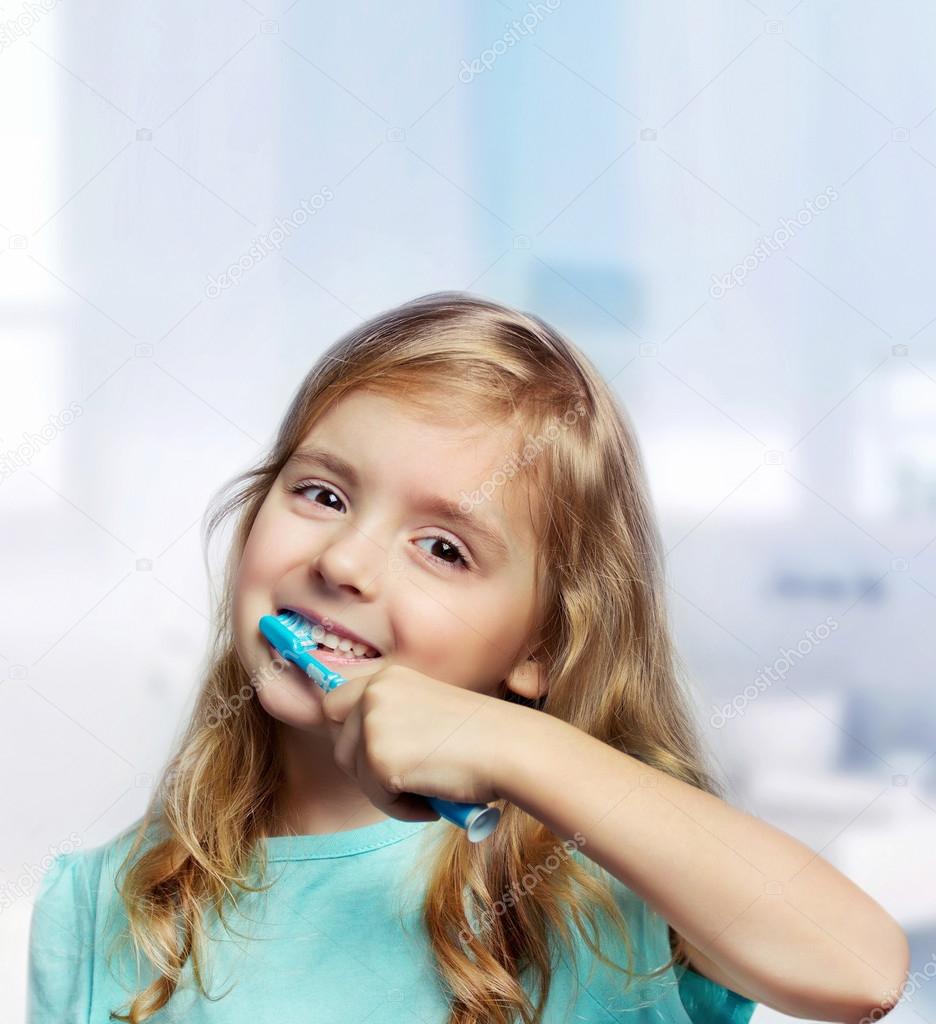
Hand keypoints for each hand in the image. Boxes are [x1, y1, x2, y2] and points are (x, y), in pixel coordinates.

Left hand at [320, 664, 516, 822]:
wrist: (510, 748)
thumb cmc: (482, 737)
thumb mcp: (427, 710)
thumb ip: (394, 719)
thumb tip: (359, 750)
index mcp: (388, 677)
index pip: (335, 705)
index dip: (349, 733)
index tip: (370, 754)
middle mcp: (374, 693)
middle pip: (340, 744)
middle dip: (366, 768)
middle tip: (407, 779)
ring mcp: (373, 725)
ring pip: (357, 775)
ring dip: (388, 791)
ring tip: (429, 789)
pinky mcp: (379, 760)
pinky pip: (378, 800)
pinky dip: (404, 809)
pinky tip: (433, 799)